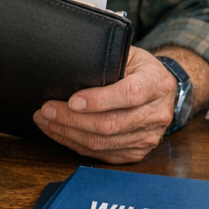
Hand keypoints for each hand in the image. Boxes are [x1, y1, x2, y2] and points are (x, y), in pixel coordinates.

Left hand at [33, 47, 176, 163]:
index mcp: (156, 84)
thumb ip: (107, 63)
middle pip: (111, 124)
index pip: (129, 94)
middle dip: (72, 120)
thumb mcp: (129, 55)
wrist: (162, 89)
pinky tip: (60, 134)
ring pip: (103, 142)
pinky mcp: (138, 151)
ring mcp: (149, 136)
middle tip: (46, 110)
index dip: (99, 100)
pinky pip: (103, 153)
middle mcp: (156, 113)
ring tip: (46, 122)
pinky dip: (77, 145)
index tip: (72, 100)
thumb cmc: (139, 68)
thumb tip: (69, 71)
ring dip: (69, 134)